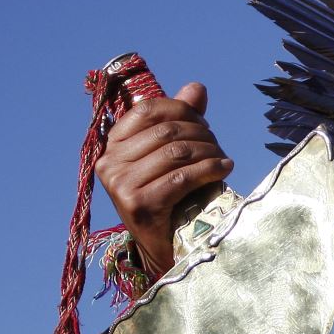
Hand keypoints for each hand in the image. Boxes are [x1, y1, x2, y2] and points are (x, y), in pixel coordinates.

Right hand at [95, 82, 232, 275]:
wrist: (166, 245)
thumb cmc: (171, 196)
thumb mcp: (172, 155)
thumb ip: (180, 120)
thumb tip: (197, 88)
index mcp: (112, 145)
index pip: (148, 109)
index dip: (181, 110)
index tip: (204, 123)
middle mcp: (109, 163)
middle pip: (166, 131)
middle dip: (201, 133)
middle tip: (218, 145)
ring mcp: (121, 185)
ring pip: (176, 152)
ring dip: (209, 152)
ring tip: (223, 159)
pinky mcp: (139, 205)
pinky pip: (182, 177)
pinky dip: (209, 169)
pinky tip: (224, 169)